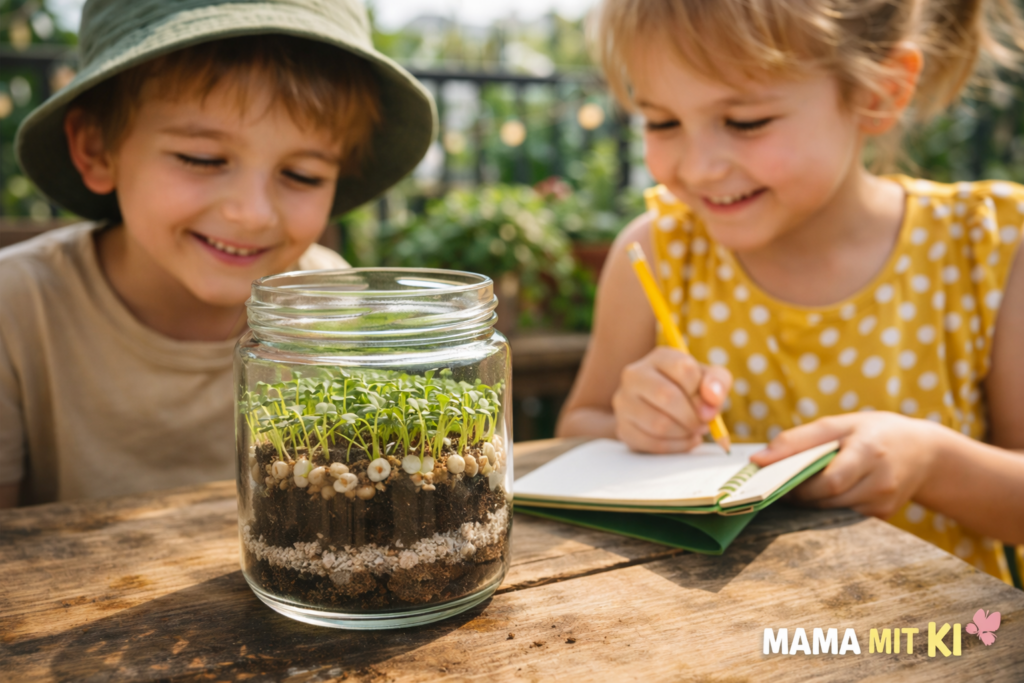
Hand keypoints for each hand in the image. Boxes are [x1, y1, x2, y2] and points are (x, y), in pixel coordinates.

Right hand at [612, 346, 731, 452]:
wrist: (660, 409)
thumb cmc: (689, 391)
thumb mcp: (709, 379)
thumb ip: (718, 382)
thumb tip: (711, 400)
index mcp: (659, 357)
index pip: (684, 368)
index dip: (703, 391)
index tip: (709, 404)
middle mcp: (634, 375)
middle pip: (667, 396)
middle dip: (692, 416)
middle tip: (702, 423)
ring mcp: (624, 402)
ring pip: (659, 424)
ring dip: (685, 433)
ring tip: (692, 430)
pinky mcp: (623, 428)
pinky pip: (652, 444)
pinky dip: (676, 447)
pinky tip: (682, 440)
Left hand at [750, 412, 939, 517]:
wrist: (926, 453)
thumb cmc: (875, 432)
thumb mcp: (840, 424)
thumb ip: (797, 440)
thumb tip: (757, 460)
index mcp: (869, 452)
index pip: (829, 481)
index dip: (799, 485)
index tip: (775, 479)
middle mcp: (880, 482)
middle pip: (828, 499)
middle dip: (800, 494)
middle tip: (780, 485)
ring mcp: (884, 503)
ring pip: (833, 511)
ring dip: (811, 503)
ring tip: (799, 488)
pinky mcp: (883, 516)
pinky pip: (844, 516)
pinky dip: (828, 507)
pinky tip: (823, 495)